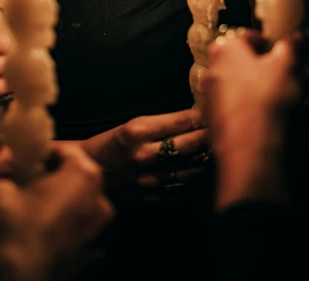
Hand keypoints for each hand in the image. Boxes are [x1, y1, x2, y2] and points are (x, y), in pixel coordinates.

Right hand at [0, 140, 113, 280]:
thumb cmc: (11, 232)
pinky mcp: (91, 254)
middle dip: (54, 175)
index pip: (66, 149)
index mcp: (84, 175)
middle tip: (26, 181)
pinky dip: (65, 224)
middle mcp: (101, 199)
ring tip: (33, 206)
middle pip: (77, 175)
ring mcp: (99, 230)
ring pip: (80, 202)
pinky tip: (43, 230)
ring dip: (61, 200)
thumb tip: (3, 152)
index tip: (23, 159)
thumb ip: (1, 166)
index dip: (42, 152)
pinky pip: (78, 227)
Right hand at [81, 108, 209, 202]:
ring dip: (202, 162)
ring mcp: (145, 178)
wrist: (89, 168)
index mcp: (137, 131)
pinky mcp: (147, 195)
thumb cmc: (112, 141)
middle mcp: (142, 154)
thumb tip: (195, 117)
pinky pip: (176, 189)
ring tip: (214, 153)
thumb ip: (162, 123)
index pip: (178, 122)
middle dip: (205, 137)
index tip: (211, 112)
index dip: (198, 117)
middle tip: (219, 131)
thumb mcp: (133, 124)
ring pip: (185, 170)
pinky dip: (189, 181)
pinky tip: (198, 173)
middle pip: (185, 146)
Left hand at [201, 28, 307, 207]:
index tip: (287, 54)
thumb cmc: (267, 98)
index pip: (248, 36)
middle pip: (246, 64)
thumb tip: (303, 33)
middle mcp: (212, 70)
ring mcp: (211, 98)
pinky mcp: (215, 123)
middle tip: (295, 79)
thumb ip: (294, 46)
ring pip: (245, 88)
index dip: (271, 44)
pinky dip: (257, 110)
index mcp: (224, 49)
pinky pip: (240, 109)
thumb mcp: (287, 66)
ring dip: (267, 91)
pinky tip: (278, 119)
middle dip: (273, 70)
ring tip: (295, 100)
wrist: (250, 150)